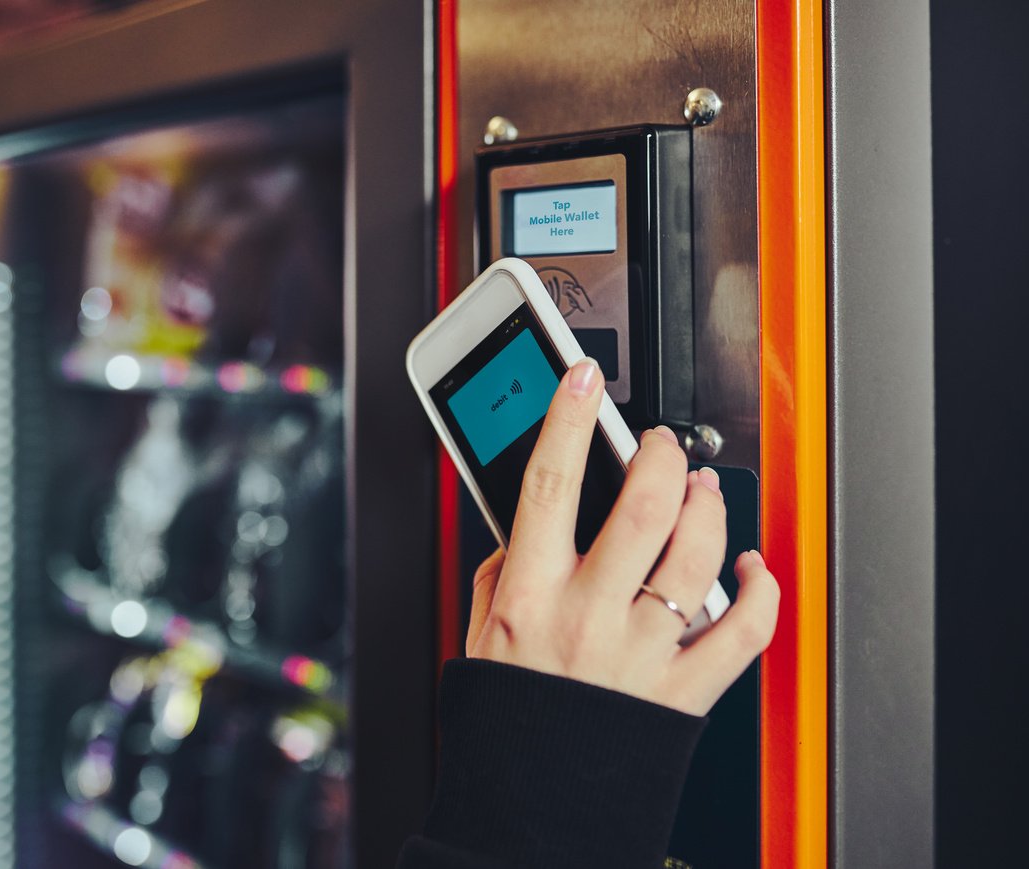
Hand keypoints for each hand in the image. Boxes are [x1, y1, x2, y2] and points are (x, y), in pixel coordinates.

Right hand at [466, 359, 778, 715]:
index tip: (581, 380)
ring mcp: (641, 654)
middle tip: (660, 444)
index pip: (549, 485)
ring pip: (697, 556)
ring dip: (707, 508)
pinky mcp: (683, 692)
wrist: (533, 805)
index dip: (568, 420)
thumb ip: (501, 573)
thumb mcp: (479, 636)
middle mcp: (588, 619)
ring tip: (701, 491)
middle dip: (660, 456)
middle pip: (642, 508)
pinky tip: (750, 568)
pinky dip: (759, 592)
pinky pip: (742, 633)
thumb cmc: (509, 721)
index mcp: (530, 597)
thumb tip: (524, 528)